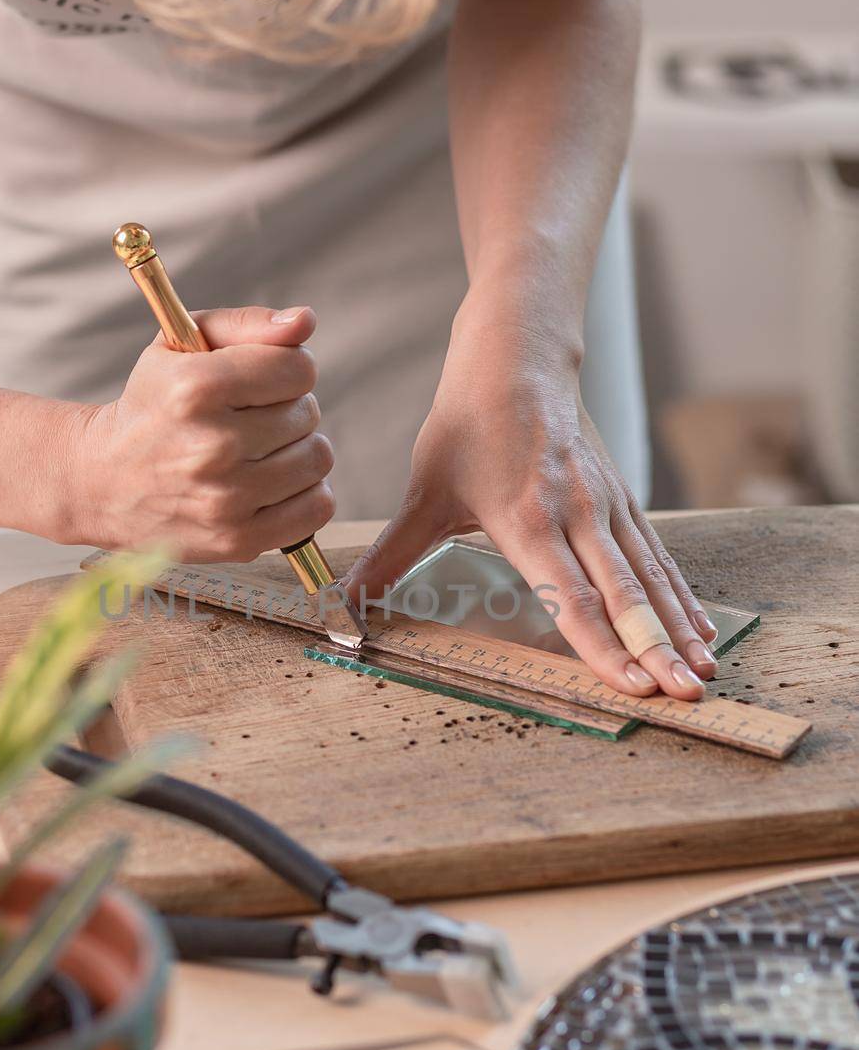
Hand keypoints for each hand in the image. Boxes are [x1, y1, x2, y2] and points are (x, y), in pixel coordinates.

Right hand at [72, 305, 335, 557]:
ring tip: (261, 451)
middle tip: (249, 419)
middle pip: (307, 413)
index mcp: (194, 389)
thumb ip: (247, 325)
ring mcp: (226, 499)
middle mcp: (211, 447)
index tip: (264, 379)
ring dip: (298, 449)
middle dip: (286, 408)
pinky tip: (274, 483)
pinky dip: (306, 491)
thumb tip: (305, 321)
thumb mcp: (180, 347)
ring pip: (318, 458)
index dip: (287, 368)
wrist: (101, 482)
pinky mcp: (238, 539)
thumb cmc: (153, 406)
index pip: (297, 369)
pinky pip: (318, 506)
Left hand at [345, 358, 717, 701]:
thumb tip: (343, 607)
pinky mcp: (622, 498)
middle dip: (656, 649)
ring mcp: (606, 505)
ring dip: (679, 628)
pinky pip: (657, 555)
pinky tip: (701, 628)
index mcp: (526, 518)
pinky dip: (681, 593)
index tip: (631, 684)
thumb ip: (389, 559)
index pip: (568, 594)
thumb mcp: (423, 492)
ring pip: (649, 577)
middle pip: (623, 593)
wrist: (517, 355)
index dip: (600, 644)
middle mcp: (576, 514)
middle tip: (685, 695)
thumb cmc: (468, 422)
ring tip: (705, 673)